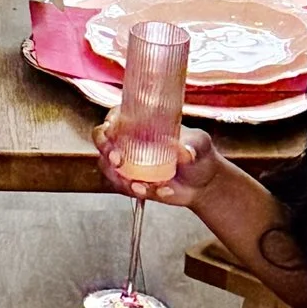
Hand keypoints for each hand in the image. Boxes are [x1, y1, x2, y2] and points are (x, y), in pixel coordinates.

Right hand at [92, 117, 221, 202]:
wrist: (203, 183)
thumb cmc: (198, 154)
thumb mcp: (200, 144)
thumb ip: (193, 144)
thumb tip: (185, 151)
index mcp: (142, 124)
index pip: (116, 116)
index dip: (110, 120)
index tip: (111, 127)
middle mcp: (129, 142)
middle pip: (103, 140)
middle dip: (104, 148)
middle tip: (116, 158)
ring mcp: (128, 164)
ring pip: (107, 167)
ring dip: (117, 176)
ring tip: (139, 185)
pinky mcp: (132, 183)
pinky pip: (124, 188)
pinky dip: (137, 191)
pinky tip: (158, 191)